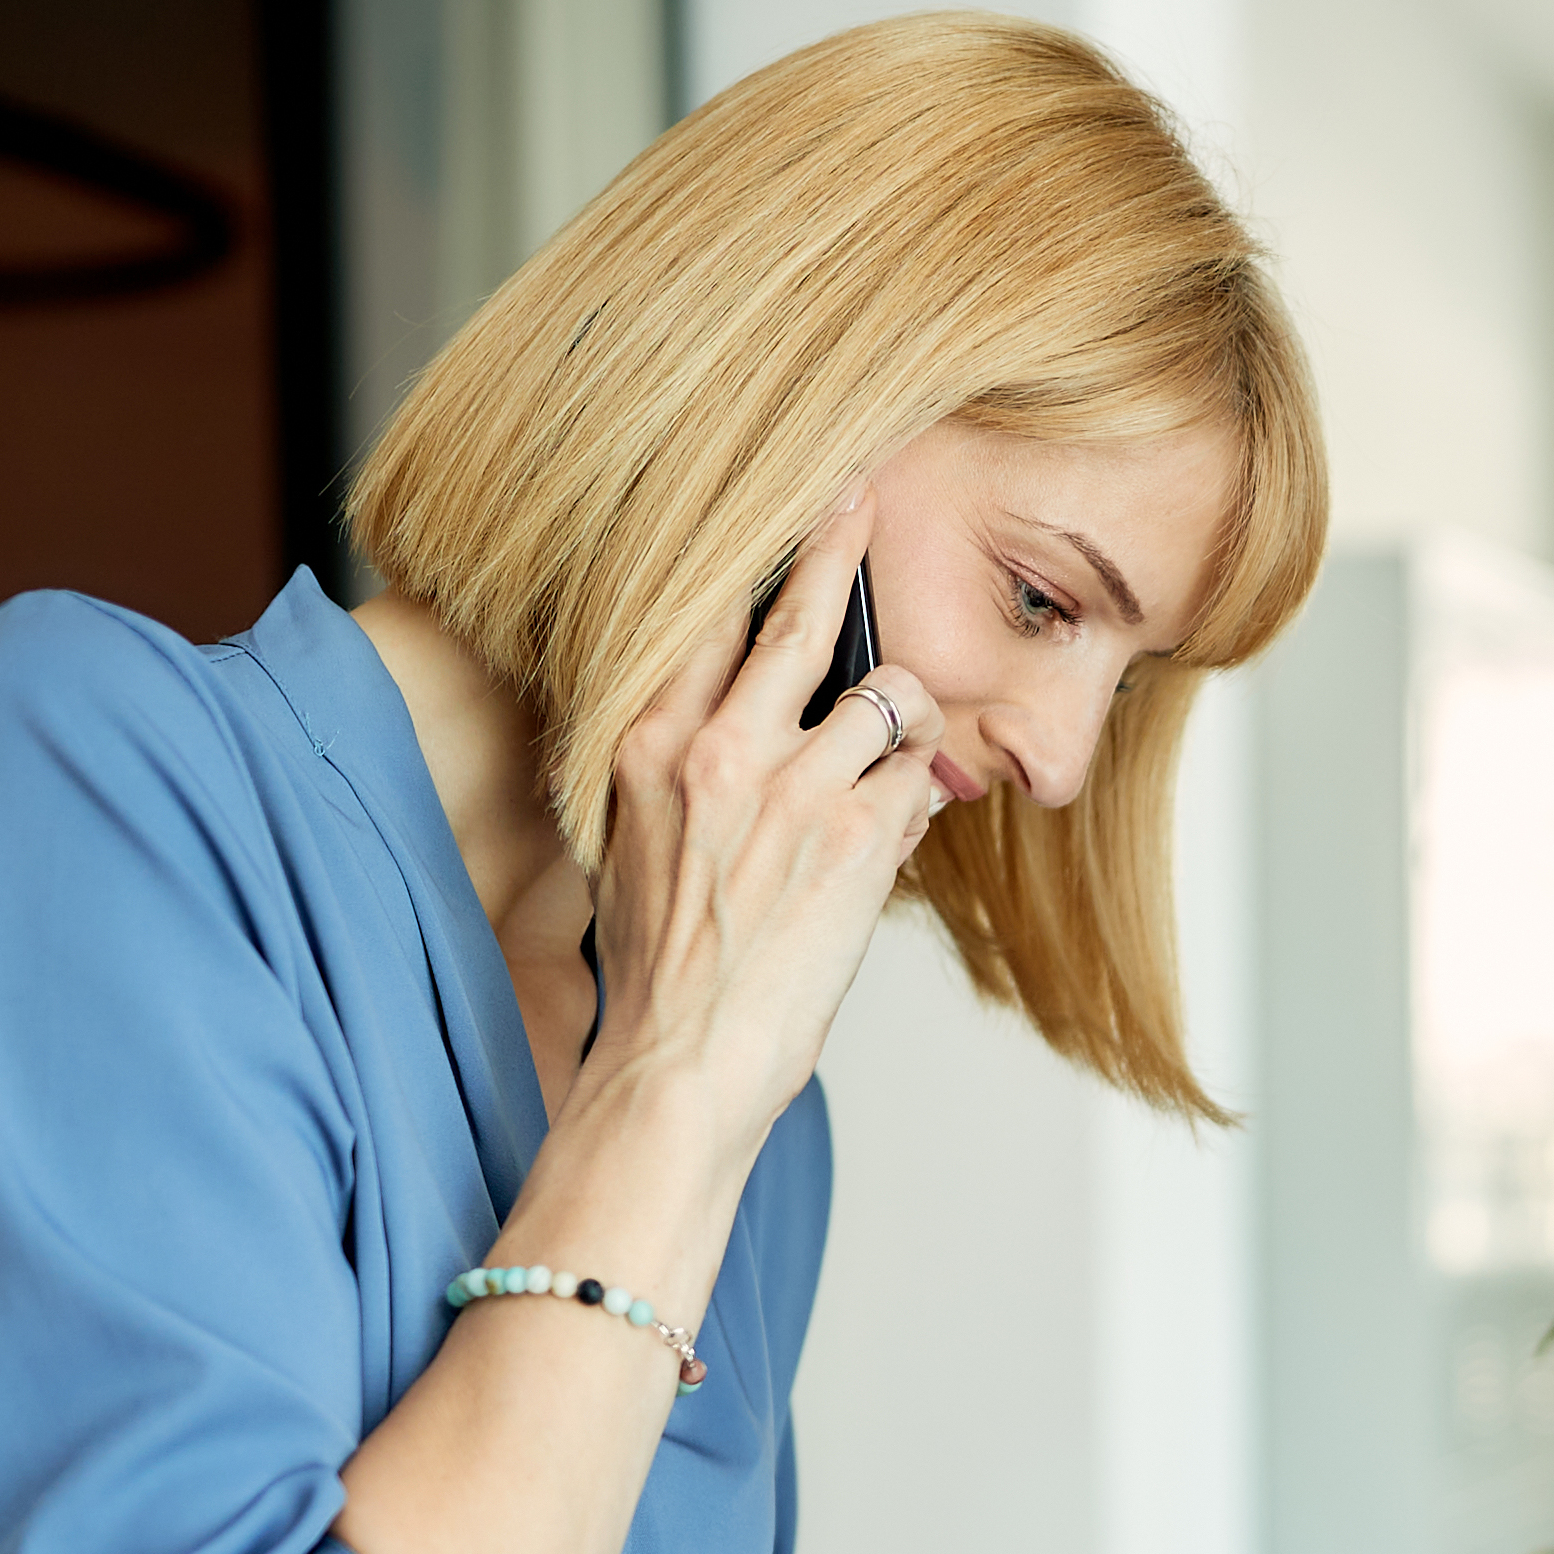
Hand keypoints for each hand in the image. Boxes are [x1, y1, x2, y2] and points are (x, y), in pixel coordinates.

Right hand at [583, 486, 954, 1161]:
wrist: (679, 1065)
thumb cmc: (663, 969)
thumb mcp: (635, 842)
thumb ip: (683, 768)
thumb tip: (748, 718)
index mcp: (645, 743)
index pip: (700, 613)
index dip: (750, 550)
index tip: (780, 497)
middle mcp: (714, 750)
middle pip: (798, 616)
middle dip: (840, 543)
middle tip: (866, 488)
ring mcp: (792, 789)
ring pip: (891, 694)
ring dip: (908, 719)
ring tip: (899, 755)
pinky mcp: (857, 837)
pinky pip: (918, 776)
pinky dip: (917, 796)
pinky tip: (894, 831)